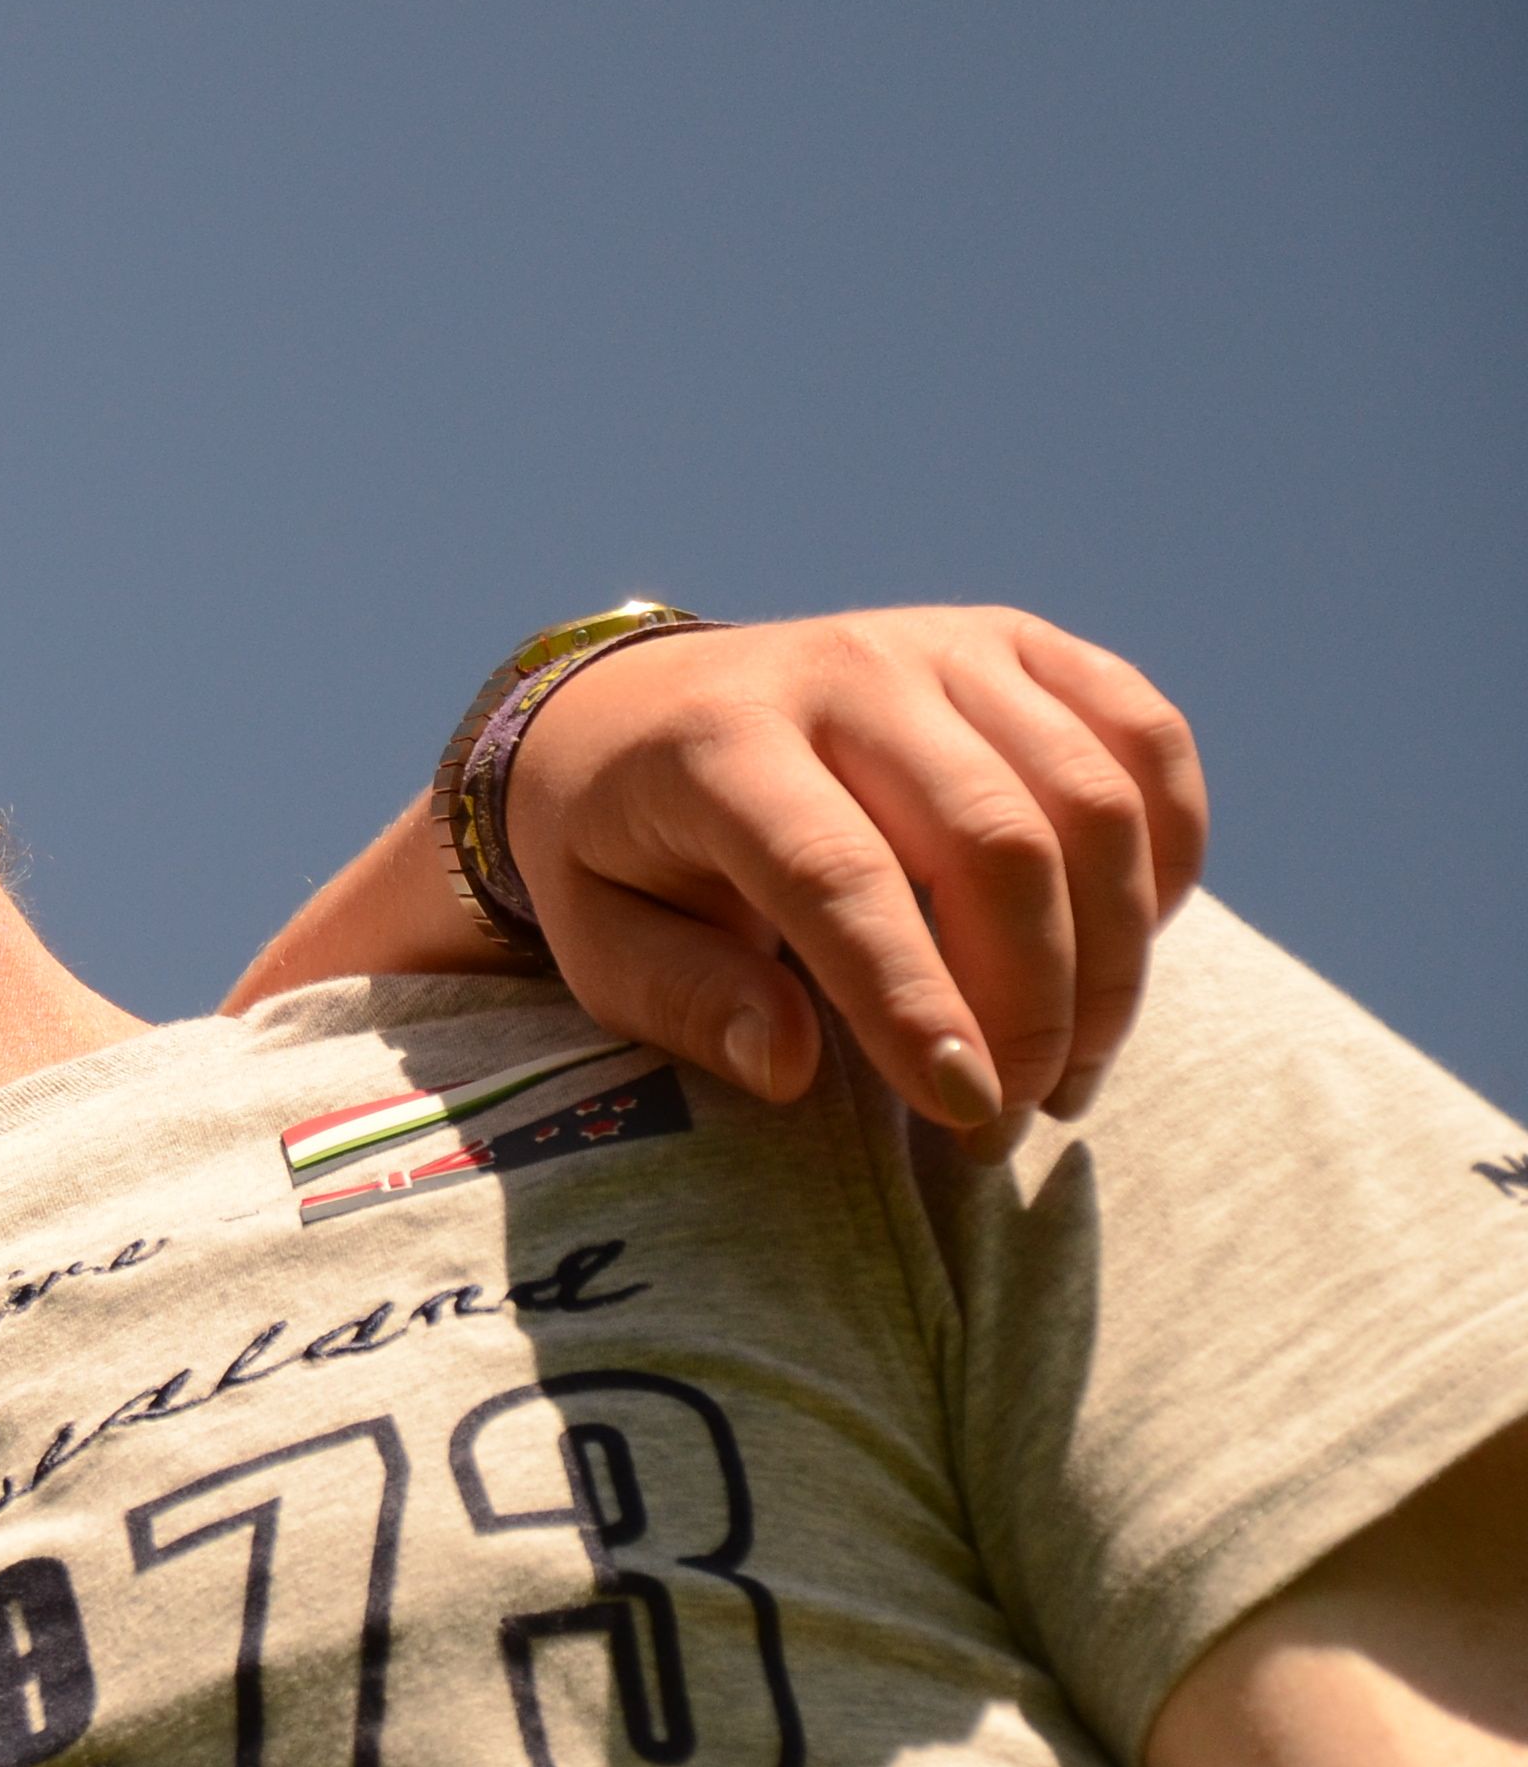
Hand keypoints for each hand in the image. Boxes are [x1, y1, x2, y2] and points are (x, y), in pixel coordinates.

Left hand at [511, 607, 1203, 1124]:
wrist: (627, 711)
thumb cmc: (616, 854)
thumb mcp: (598, 941)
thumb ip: (685, 1001)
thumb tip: (791, 1067)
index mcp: (718, 745)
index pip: (839, 876)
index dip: (917, 1002)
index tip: (967, 1113)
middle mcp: (843, 673)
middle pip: (996, 842)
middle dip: (1032, 1006)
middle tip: (1009, 1121)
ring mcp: (942, 645)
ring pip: (1092, 801)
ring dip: (1112, 958)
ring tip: (1067, 1071)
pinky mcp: (1019, 644)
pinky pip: (1147, 738)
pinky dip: (1168, 853)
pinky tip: (1122, 944)